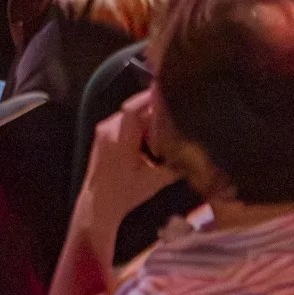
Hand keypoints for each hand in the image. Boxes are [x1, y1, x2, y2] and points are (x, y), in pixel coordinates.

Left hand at [81, 91, 179, 225]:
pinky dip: (139, 125)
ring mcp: (104, 130)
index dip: (152, 97)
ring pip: (132, 114)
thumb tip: (196, 150)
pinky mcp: (103, 133)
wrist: (98, 203)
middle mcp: (109, 129)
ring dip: (147, 119)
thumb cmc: (126, 193)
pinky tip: (151, 137)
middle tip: (176, 115)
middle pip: (136, 108)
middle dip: (156, 111)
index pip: (134, 107)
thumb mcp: (155, 181)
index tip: (171, 91)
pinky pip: (125, 120)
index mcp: (119, 139)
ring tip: (166, 127)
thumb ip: (175, 163)